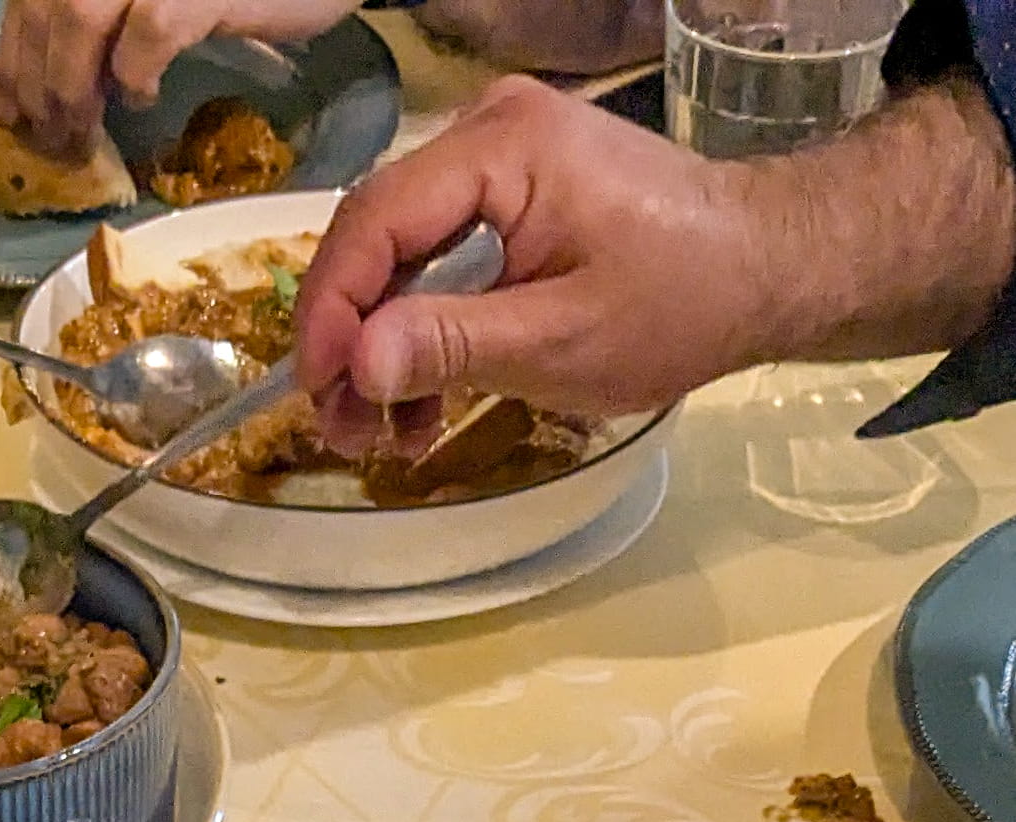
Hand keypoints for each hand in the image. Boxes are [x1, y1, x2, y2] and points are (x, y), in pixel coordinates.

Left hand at [0, 0, 345, 158]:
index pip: (28, 0)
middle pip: (44, 11)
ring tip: (85, 135)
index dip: (13, 61)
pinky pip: (144, 37)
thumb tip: (47, 81)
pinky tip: (145, 96)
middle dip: (37, 88)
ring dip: (71, 89)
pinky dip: (134, 76)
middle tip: (51, 144)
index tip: (14, 115)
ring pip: (76, 20)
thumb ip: (100, 19)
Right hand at [292, 78, 777, 450]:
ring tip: (381, 435)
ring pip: (398, 256)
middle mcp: (487, 131)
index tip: (314, 393)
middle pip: (375, 236)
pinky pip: (436, 259)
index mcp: (502, 147)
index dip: (330, 312)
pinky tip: (421, 405)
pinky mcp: (510, 195)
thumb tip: (356, 365)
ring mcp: (498, 159)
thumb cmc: (679, 301)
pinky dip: (420, 331)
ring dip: (380, 347)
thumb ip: (451, 345)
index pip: (373, 221)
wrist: (764, 267)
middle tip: (340, 429)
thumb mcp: (559, 341)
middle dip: (348, 339)